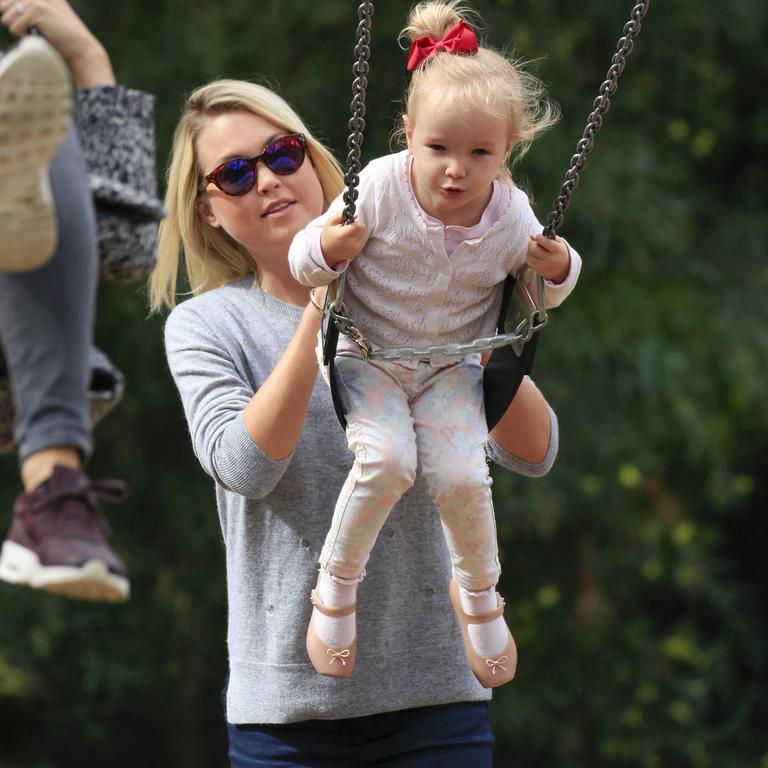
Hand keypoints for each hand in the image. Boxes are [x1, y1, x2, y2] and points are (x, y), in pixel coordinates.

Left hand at [0, 0, 114, 86]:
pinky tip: (40, 38)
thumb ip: (26, 9)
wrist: (82, 50)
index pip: (7, 1)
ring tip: (38, 34)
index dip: (9, 12)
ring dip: (20, 30)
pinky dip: (24, 37)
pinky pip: (14, 27)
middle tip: (34, 31)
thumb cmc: (64, 40)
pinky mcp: (38, 9)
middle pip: (3, 6)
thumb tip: (1, 7)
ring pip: (7, 17)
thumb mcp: (46, 18)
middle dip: (14, 22)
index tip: (19, 20)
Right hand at [320, 212, 367, 268]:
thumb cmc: (328, 235)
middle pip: (363, 229)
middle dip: (358, 225)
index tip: (350, 222)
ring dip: (360, 231)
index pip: (358, 225)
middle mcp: (351, 243)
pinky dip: (359, 237)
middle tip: (350, 227)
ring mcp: (356, 248)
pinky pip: (364, 240)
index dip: (356, 222)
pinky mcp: (358, 251)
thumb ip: (341, 215)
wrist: (328, 252)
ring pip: (365, 234)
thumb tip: (356, 215)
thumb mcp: (330, 222)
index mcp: (343, 235)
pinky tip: (351, 238)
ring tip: (350, 233)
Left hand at [526, 233, 570, 283]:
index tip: (537, 236)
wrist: (562, 268)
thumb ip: (548, 236)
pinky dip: (529, 256)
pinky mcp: (538, 270)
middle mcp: (551, 259)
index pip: (546, 242)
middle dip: (532, 243)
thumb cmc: (558, 252)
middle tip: (535, 243)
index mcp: (558, 250)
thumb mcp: (559, 242)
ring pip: (529, 255)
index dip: (539, 238)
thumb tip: (533, 236)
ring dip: (529, 250)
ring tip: (535, 249)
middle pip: (533, 249)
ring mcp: (544, 266)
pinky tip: (534, 255)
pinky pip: (528, 261)